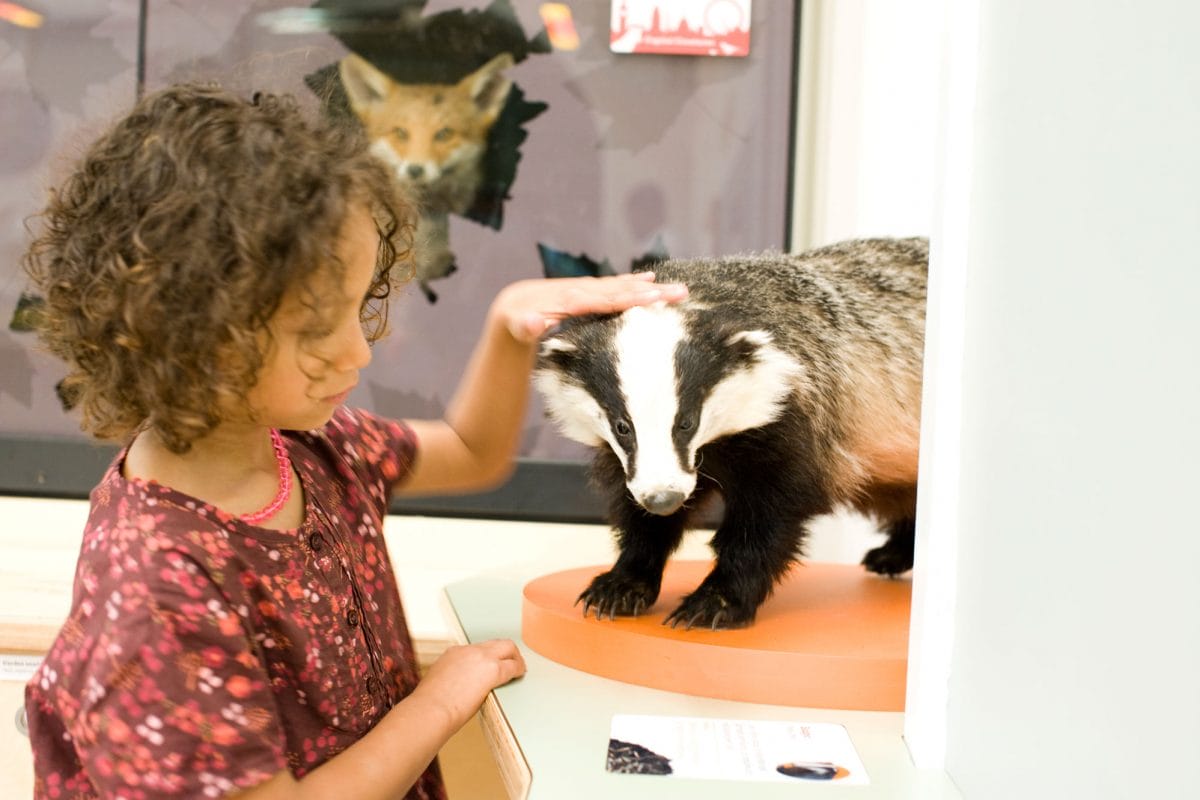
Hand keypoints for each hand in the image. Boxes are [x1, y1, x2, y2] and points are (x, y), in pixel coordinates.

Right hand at [413, 639, 526, 728]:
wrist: (430, 709)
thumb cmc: (430, 705)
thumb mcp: (438, 684)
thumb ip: (451, 679)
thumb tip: (457, 688)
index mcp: (453, 653)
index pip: (477, 649)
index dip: (487, 657)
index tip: (490, 665)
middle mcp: (468, 650)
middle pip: (495, 643)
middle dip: (505, 651)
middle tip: (512, 662)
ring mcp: (481, 657)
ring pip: (507, 647)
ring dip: (514, 657)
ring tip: (518, 668)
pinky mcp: (492, 670)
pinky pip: (512, 666)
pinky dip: (518, 669)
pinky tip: (520, 674)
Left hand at [494, 273, 688, 343]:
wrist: (509, 310)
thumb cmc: (513, 326)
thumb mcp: (514, 328)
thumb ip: (524, 326)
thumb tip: (532, 322)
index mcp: (566, 300)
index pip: (602, 299)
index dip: (628, 298)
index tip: (654, 297)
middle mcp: (579, 290)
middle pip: (617, 290)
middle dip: (649, 292)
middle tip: (680, 292)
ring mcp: (584, 290)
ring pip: (618, 286)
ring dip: (644, 287)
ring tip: (672, 287)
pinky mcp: (586, 293)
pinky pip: (612, 288)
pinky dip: (629, 285)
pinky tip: (647, 282)